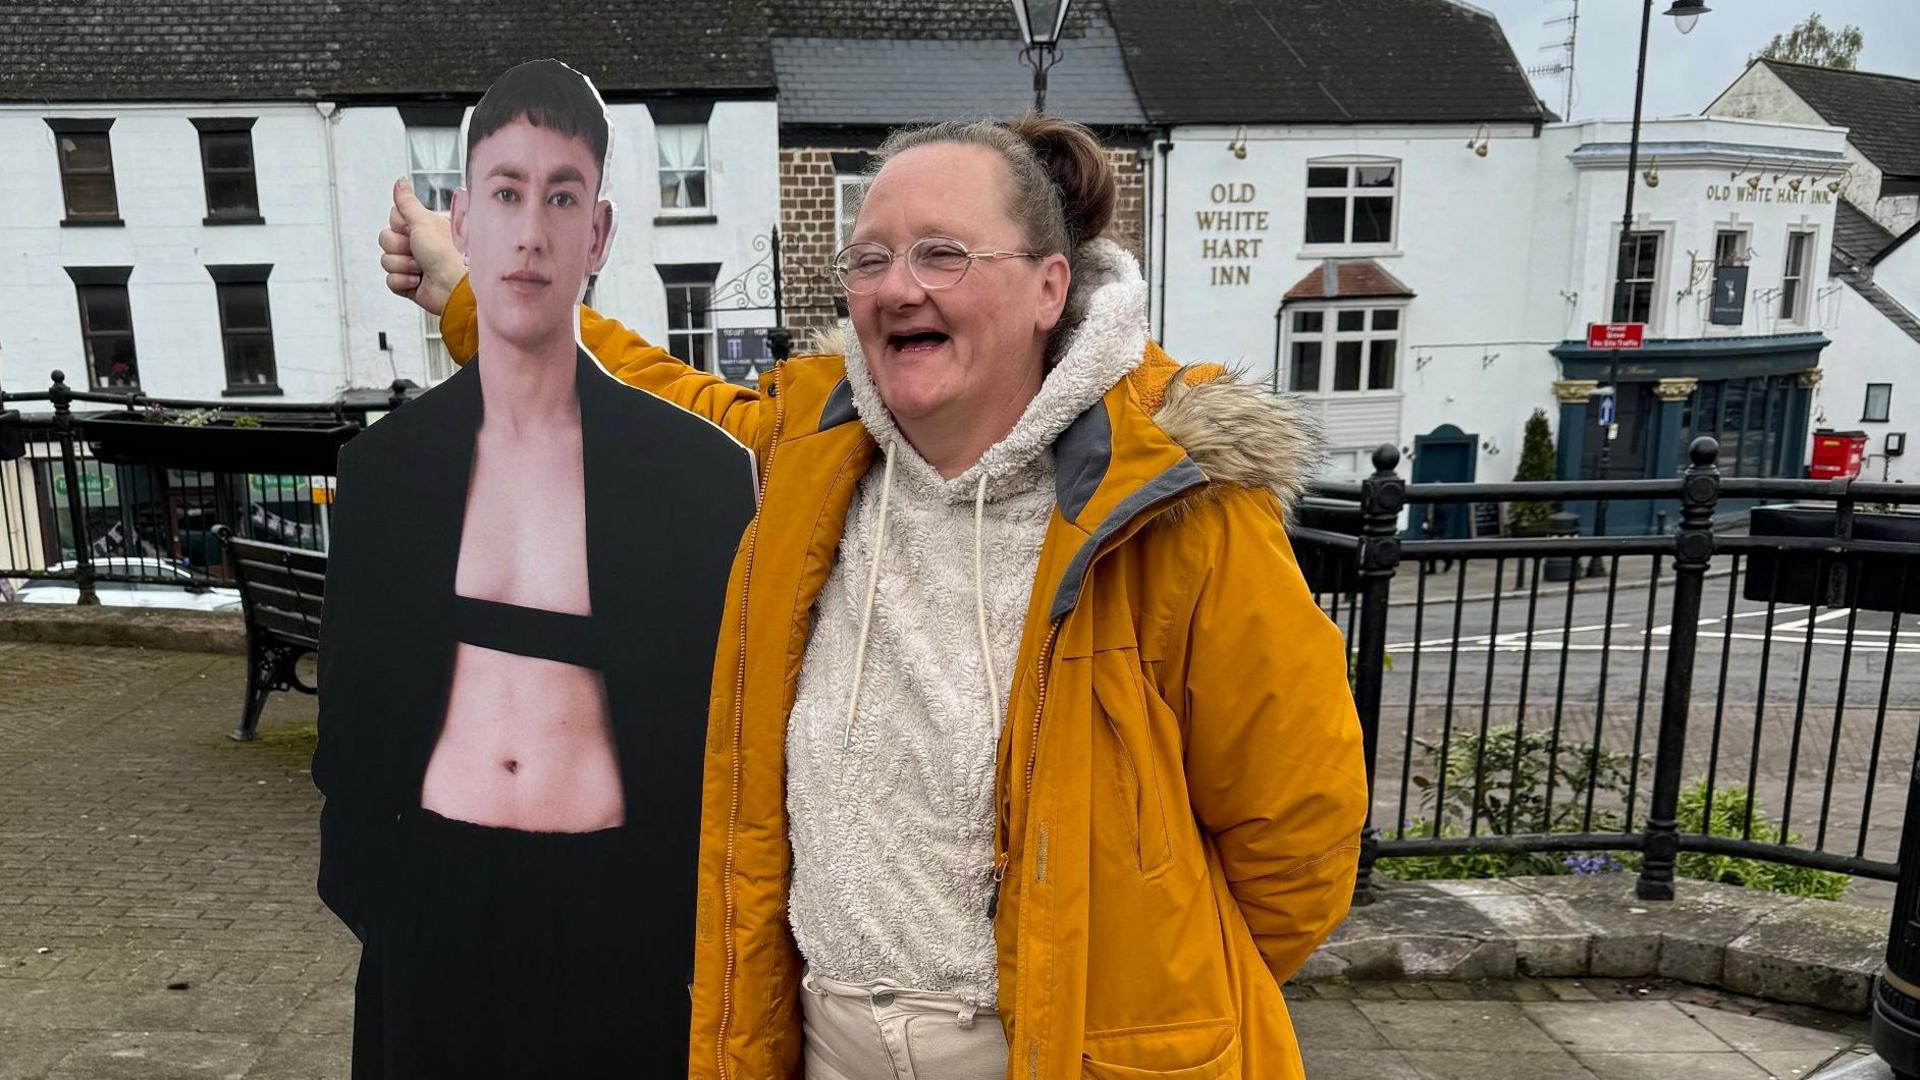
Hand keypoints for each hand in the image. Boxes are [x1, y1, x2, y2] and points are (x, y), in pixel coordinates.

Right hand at [379, 177, 460, 315]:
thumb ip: (407, 202)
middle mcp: (419, 245)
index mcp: (424, 227)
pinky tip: (418, 281)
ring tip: (422, 268)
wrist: (454, 286)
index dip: (400, 225)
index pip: (394, 219)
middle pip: (386, 239)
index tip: (414, 230)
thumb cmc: (446, 253)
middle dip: (400, 247)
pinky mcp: (410, 284)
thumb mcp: (424, 221)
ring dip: (403, 265)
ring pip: (387, 260)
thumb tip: (400, 181)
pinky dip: (403, 281)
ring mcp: (414, 265)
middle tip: (418, 251)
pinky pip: (391, 280)